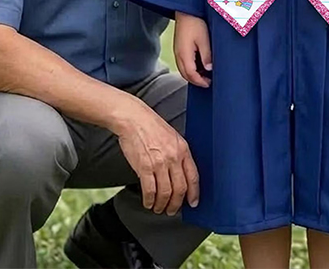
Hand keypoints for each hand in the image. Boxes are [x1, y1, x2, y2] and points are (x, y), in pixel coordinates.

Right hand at [114, 97, 199, 214]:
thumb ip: (178, 154)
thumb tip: (180, 175)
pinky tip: (148, 203)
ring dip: (162, 205)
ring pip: (165, 193)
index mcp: (183, 149)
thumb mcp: (173, 137)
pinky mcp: (144, 167)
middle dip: (177, 204)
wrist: (133, 118)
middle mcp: (173, 157)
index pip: (193, 176)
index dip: (194, 193)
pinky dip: (149, 201)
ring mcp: (159, 163)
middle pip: (180, 189)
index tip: (193, 203)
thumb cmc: (151, 126)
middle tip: (172, 210)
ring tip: (159, 208)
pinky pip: (150, 190)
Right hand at [174, 12, 211, 87]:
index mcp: (184, 54)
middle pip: (185, 74)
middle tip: (208, 82)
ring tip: (204, 75)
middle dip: (196, 81)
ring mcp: (177, 51)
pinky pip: (183, 62)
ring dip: (193, 75)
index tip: (209, 84)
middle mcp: (178, 54)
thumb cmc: (195, 22)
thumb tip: (209, 69)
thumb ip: (206, 55)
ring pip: (183, 69)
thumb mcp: (204, 39)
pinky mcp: (178, 47)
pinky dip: (190, 68)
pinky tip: (199, 65)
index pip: (191, 74)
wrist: (186, 10)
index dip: (200, 81)